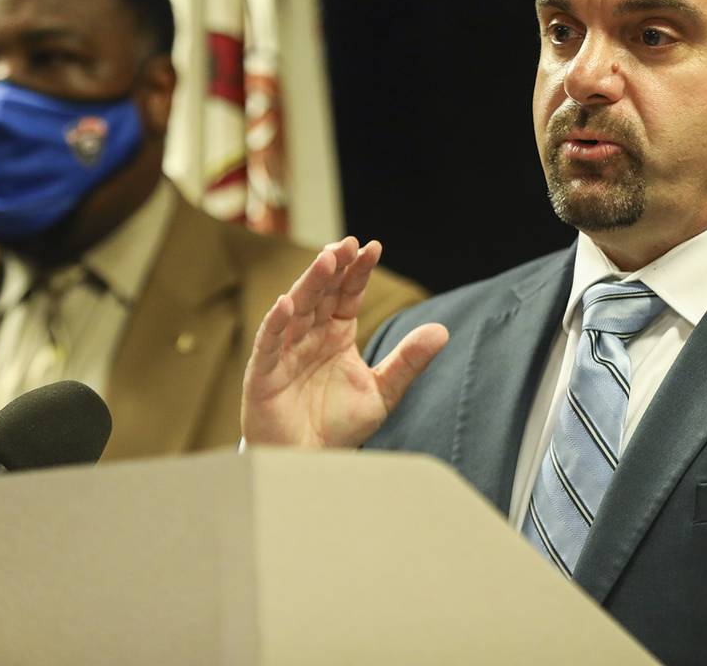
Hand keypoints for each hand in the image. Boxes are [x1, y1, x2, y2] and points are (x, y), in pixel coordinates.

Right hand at [241, 237, 447, 447]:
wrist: (311, 463)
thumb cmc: (340, 426)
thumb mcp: (383, 392)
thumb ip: (408, 361)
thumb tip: (442, 330)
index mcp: (336, 334)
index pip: (347, 295)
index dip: (358, 272)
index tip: (372, 247)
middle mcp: (309, 336)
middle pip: (320, 294)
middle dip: (333, 268)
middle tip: (347, 244)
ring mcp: (284, 352)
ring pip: (296, 310)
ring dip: (309, 285)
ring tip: (326, 260)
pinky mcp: (264, 373)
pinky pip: (268, 344)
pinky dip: (276, 323)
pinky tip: (287, 304)